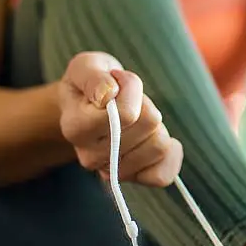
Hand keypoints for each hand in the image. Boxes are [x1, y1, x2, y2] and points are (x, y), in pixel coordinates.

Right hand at [58, 52, 182, 186]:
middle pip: (149, 125)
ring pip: (160, 147)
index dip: (131, 89)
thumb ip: (94, 77)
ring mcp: (110, 171)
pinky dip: (169, 154)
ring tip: (136, 118)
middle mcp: (90, 156)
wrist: (87, 106)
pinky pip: (162, 175)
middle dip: (145, 105)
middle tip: (128, 101)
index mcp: (75, 127)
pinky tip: (156, 137)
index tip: (118, 81)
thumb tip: (107, 94)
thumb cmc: (90, 82)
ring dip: (156, 127)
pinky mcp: (132, 179)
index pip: (127, 114)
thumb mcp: (87, 66)